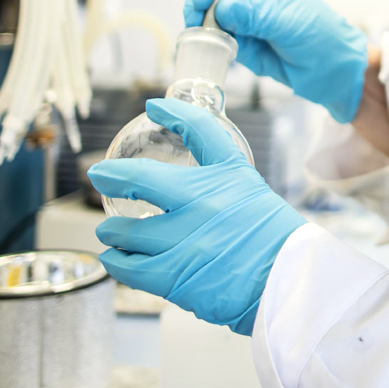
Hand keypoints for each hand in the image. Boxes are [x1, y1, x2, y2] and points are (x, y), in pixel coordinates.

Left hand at [89, 98, 305, 335]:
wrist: (288, 281)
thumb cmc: (272, 241)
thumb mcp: (251, 194)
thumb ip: (219, 184)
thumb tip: (185, 183)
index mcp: (230, 175)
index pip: (201, 129)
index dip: (174, 112)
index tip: (154, 106)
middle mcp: (205, 200)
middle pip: (142, 179)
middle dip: (113, 176)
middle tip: (100, 175)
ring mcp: (187, 237)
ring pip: (126, 231)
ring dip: (111, 230)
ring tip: (108, 232)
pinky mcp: (174, 273)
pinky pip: (128, 266)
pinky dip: (115, 261)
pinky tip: (113, 258)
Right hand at [184, 0, 367, 121]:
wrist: (330, 68)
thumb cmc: (318, 34)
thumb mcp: (285, 20)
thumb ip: (251, 14)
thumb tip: (218, 10)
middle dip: (200, 1)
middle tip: (194, 19)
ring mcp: (243, 15)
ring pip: (209, 12)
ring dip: (201, 23)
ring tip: (204, 36)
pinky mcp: (239, 38)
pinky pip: (215, 35)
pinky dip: (208, 40)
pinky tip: (209, 46)